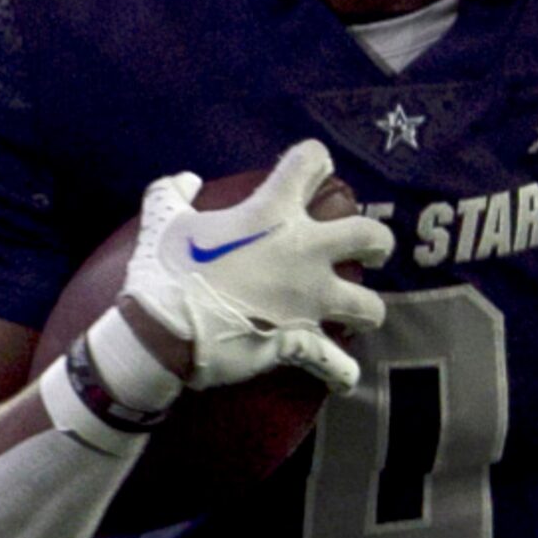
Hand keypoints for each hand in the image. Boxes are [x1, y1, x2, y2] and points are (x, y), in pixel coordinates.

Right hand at [121, 139, 392, 392]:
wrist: (162, 330)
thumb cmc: (164, 269)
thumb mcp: (161, 219)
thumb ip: (172, 192)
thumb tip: (186, 180)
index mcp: (272, 213)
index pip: (311, 161)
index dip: (314, 162)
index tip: (310, 173)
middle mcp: (303, 252)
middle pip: (370, 236)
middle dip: (377, 242)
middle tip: (366, 250)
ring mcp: (308, 301)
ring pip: (369, 306)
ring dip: (365, 309)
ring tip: (353, 312)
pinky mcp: (301, 342)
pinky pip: (335, 364)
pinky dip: (339, 372)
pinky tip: (342, 376)